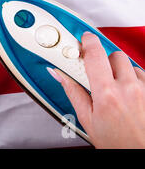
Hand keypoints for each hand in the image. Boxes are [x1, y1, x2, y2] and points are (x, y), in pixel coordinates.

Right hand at [48, 32, 144, 147]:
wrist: (141, 155)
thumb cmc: (117, 144)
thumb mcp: (87, 120)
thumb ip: (73, 92)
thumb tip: (59, 74)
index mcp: (106, 94)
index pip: (95, 54)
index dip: (88, 42)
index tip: (84, 39)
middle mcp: (129, 89)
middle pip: (114, 56)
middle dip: (104, 61)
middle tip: (98, 75)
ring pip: (130, 66)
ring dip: (121, 73)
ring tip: (116, 91)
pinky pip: (143, 76)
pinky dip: (135, 82)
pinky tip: (130, 95)